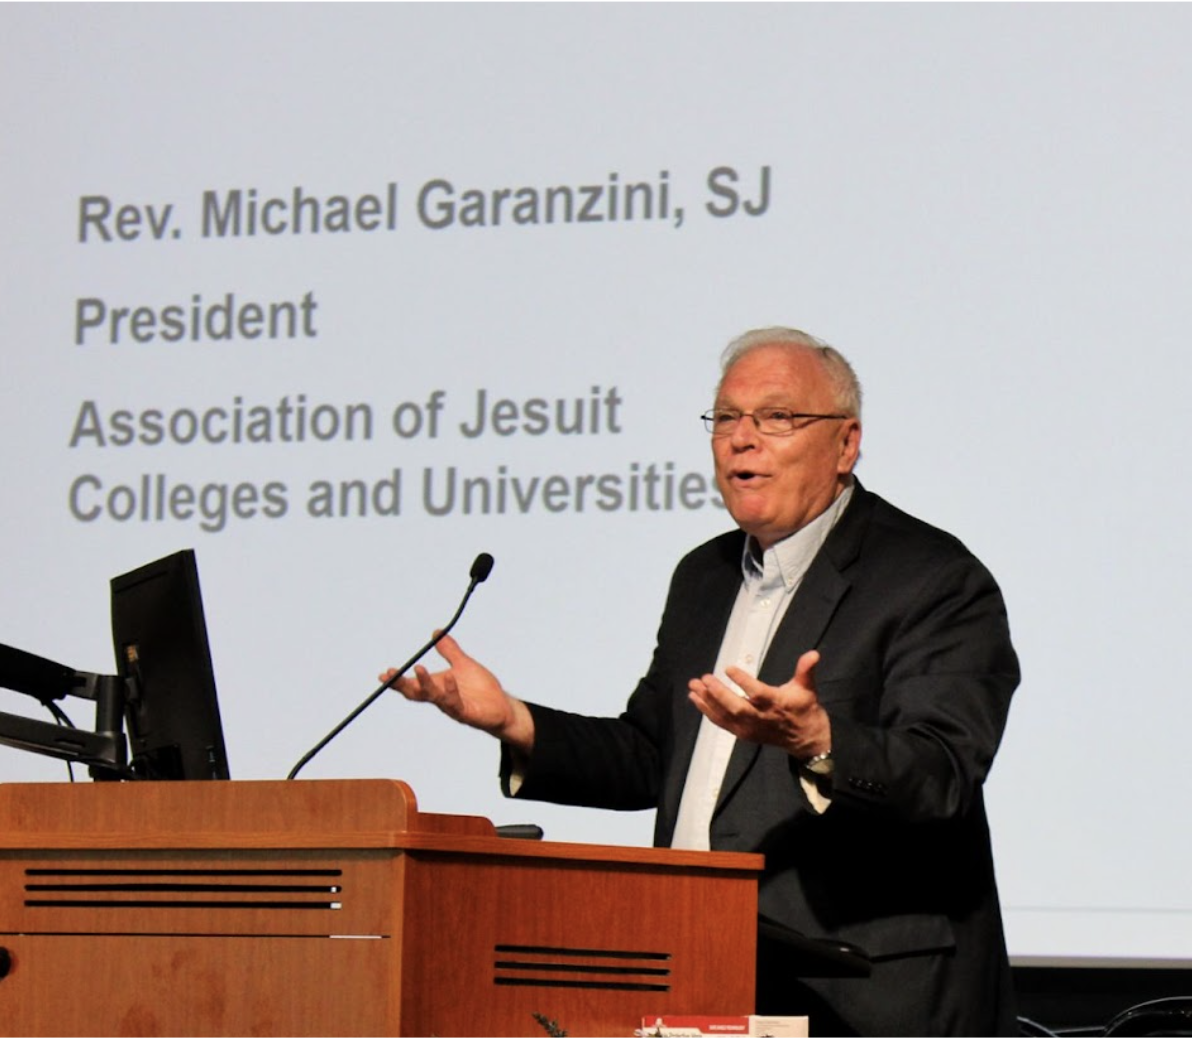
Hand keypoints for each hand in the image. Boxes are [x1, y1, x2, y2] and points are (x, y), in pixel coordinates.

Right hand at [378, 633, 533, 751]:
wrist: (502, 705)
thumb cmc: (481, 688)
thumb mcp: (463, 664)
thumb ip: (449, 650)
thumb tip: (436, 632)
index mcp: (437, 687)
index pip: (413, 685)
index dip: (398, 681)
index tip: (384, 674)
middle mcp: (441, 698)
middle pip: (416, 693)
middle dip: (403, 684)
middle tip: (390, 675)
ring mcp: (452, 707)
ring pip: (434, 697)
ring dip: (425, 684)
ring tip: (418, 668)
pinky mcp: (466, 713)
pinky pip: (455, 703)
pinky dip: (450, 690)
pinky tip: (450, 677)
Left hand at [687, 649, 830, 759]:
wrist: (805, 739)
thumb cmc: (804, 708)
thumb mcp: (808, 688)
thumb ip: (806, 670)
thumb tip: (814, 653)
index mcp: (776, 704)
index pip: (758, 693)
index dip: (743, 682)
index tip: (728, 668)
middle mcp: (761, 718)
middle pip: (736, 707)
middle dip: (718, 693)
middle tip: (704, 678)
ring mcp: (750, 728)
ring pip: (725, 716)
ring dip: (707, 701)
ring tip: (693, 686)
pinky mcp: (743, 734)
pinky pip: (722, 723)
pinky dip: (708, 712)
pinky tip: (696, 699)